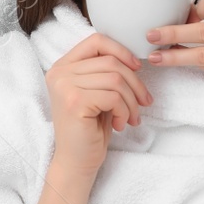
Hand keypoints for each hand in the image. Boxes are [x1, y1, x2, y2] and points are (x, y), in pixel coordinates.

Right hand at [45, 33, 152, 175]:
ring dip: (131, 100)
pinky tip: (120, 124)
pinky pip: (113, 96)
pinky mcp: (75, 102)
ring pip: (116, 79)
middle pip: (111, 61)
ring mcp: (65, 86)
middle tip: (144, 103)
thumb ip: (106, 73)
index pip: (96, 41)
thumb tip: (136, 60)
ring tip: (131, 117)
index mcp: (63, 66)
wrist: (76, 162)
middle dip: (135, 83)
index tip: (137, 69)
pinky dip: (124, 111)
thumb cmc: (90, 129)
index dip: (122, 51)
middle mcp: (59, 73)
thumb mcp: (98, 93)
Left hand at [144, 0, 203, 106]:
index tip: (185, 19)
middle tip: (150, 34)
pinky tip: (176, 64)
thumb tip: (188, 17)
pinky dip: (191, 65)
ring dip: (174, 55)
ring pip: (202, 53)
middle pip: (203, 29)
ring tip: (154, 56)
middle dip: (172, 32)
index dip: (195, 11)